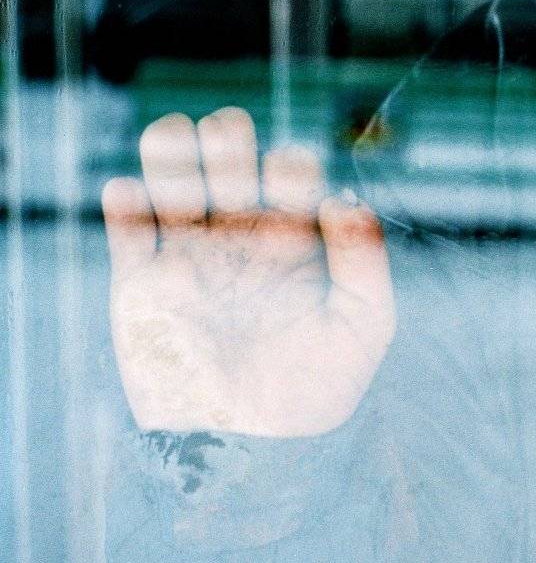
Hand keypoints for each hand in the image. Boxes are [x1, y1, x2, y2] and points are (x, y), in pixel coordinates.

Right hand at [104, 107, 394, 436]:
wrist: (245, 450)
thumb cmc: (313, 391)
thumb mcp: (362, 328)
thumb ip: (366, 263)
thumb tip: (347, 200)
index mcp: (295, 243)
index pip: (291, 176)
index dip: (289, 161)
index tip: (289, 175)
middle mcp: (241, 241)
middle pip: (229, 164)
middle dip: (226, 138)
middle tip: (226, 134)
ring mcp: (189, 259)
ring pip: (174, 185)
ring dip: (169, 150)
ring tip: (174, 131)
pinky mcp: (141, 288)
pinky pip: (126, 233)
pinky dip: (123, 205)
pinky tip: (129, 190)